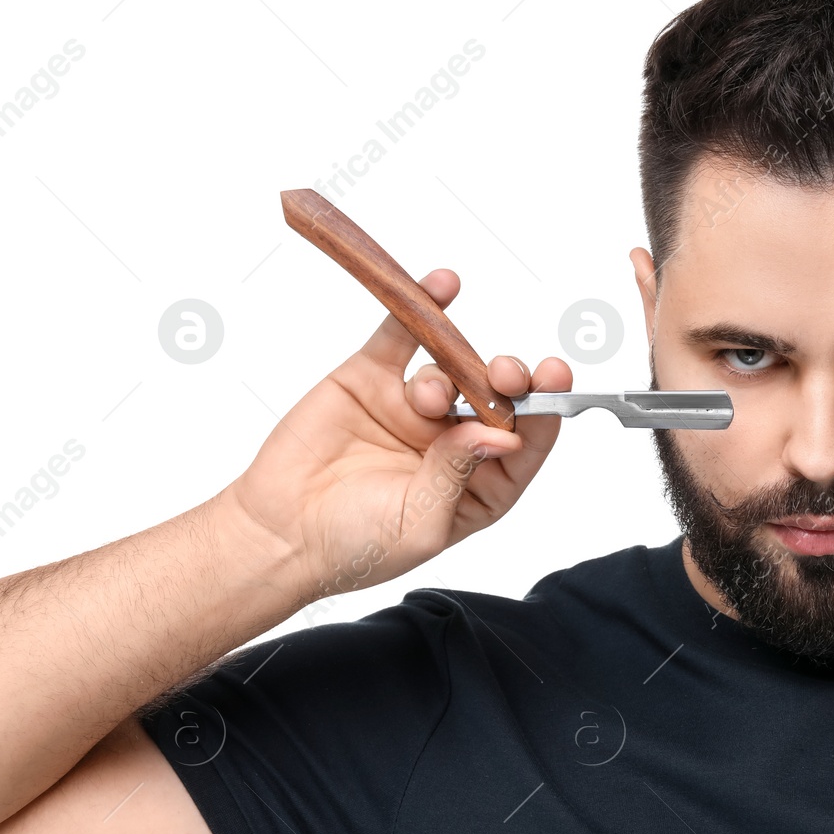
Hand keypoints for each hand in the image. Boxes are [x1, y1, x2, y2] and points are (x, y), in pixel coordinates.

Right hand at [225, 268, 571, 598]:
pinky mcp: (372, 379)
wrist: (280, 533)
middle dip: (510, 380)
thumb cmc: (355, 546)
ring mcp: (415, 407)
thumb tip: (502, 435)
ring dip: (452, 370)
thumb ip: (458, 474)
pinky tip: (443, 287)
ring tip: (425, 397)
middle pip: (499, 398)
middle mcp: (455, 442)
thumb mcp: (420, 524)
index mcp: (480, 484)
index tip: (554, 380)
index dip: (545, 409)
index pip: (527, 442)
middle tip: (507, 373)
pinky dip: (424, 308)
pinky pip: (404, 336)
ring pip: (453, 369)